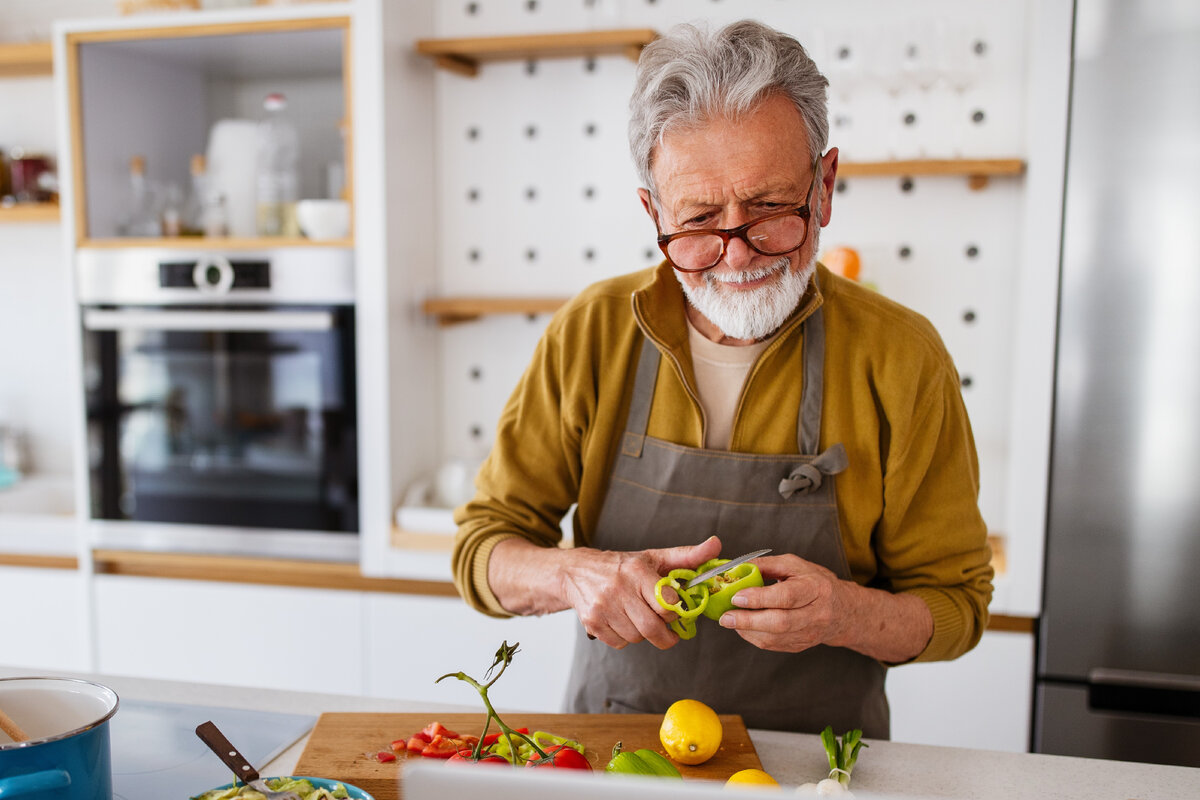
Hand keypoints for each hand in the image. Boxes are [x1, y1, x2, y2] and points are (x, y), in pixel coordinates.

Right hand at [561, 535, 722, 650]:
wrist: (576, 571)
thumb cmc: (622, 566)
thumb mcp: (654, 558)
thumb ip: (687, 556)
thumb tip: (716, 545)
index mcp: (637, 571)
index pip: (667, 604)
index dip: (675, 612)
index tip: (676, 611)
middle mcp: (618, 589)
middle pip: (652, 628)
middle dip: (665, 635)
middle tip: (668, 632)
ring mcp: (603, 607)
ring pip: (636, 638)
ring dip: (643, 634)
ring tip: (639, 618)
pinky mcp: (592, 623)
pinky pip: (620, 644)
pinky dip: (625, 638)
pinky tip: (622, 622)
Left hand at [716, 554, 933, 661]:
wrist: (842, 611)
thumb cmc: (813, 581)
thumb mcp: (794, 565)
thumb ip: (766, 565)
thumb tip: (735, 568)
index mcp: (816, 589)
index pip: (787, 596)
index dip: (760, 598)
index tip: (737, 596)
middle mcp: (816, 614)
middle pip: (780, 622)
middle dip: (748, 621)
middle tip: (726, 617)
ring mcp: (810, 634)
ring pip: (775, 638)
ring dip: (748, 631)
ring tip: (730, 621)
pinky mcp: (801, 646)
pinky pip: (774, 645)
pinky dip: (754, 637)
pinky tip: (743, 627)